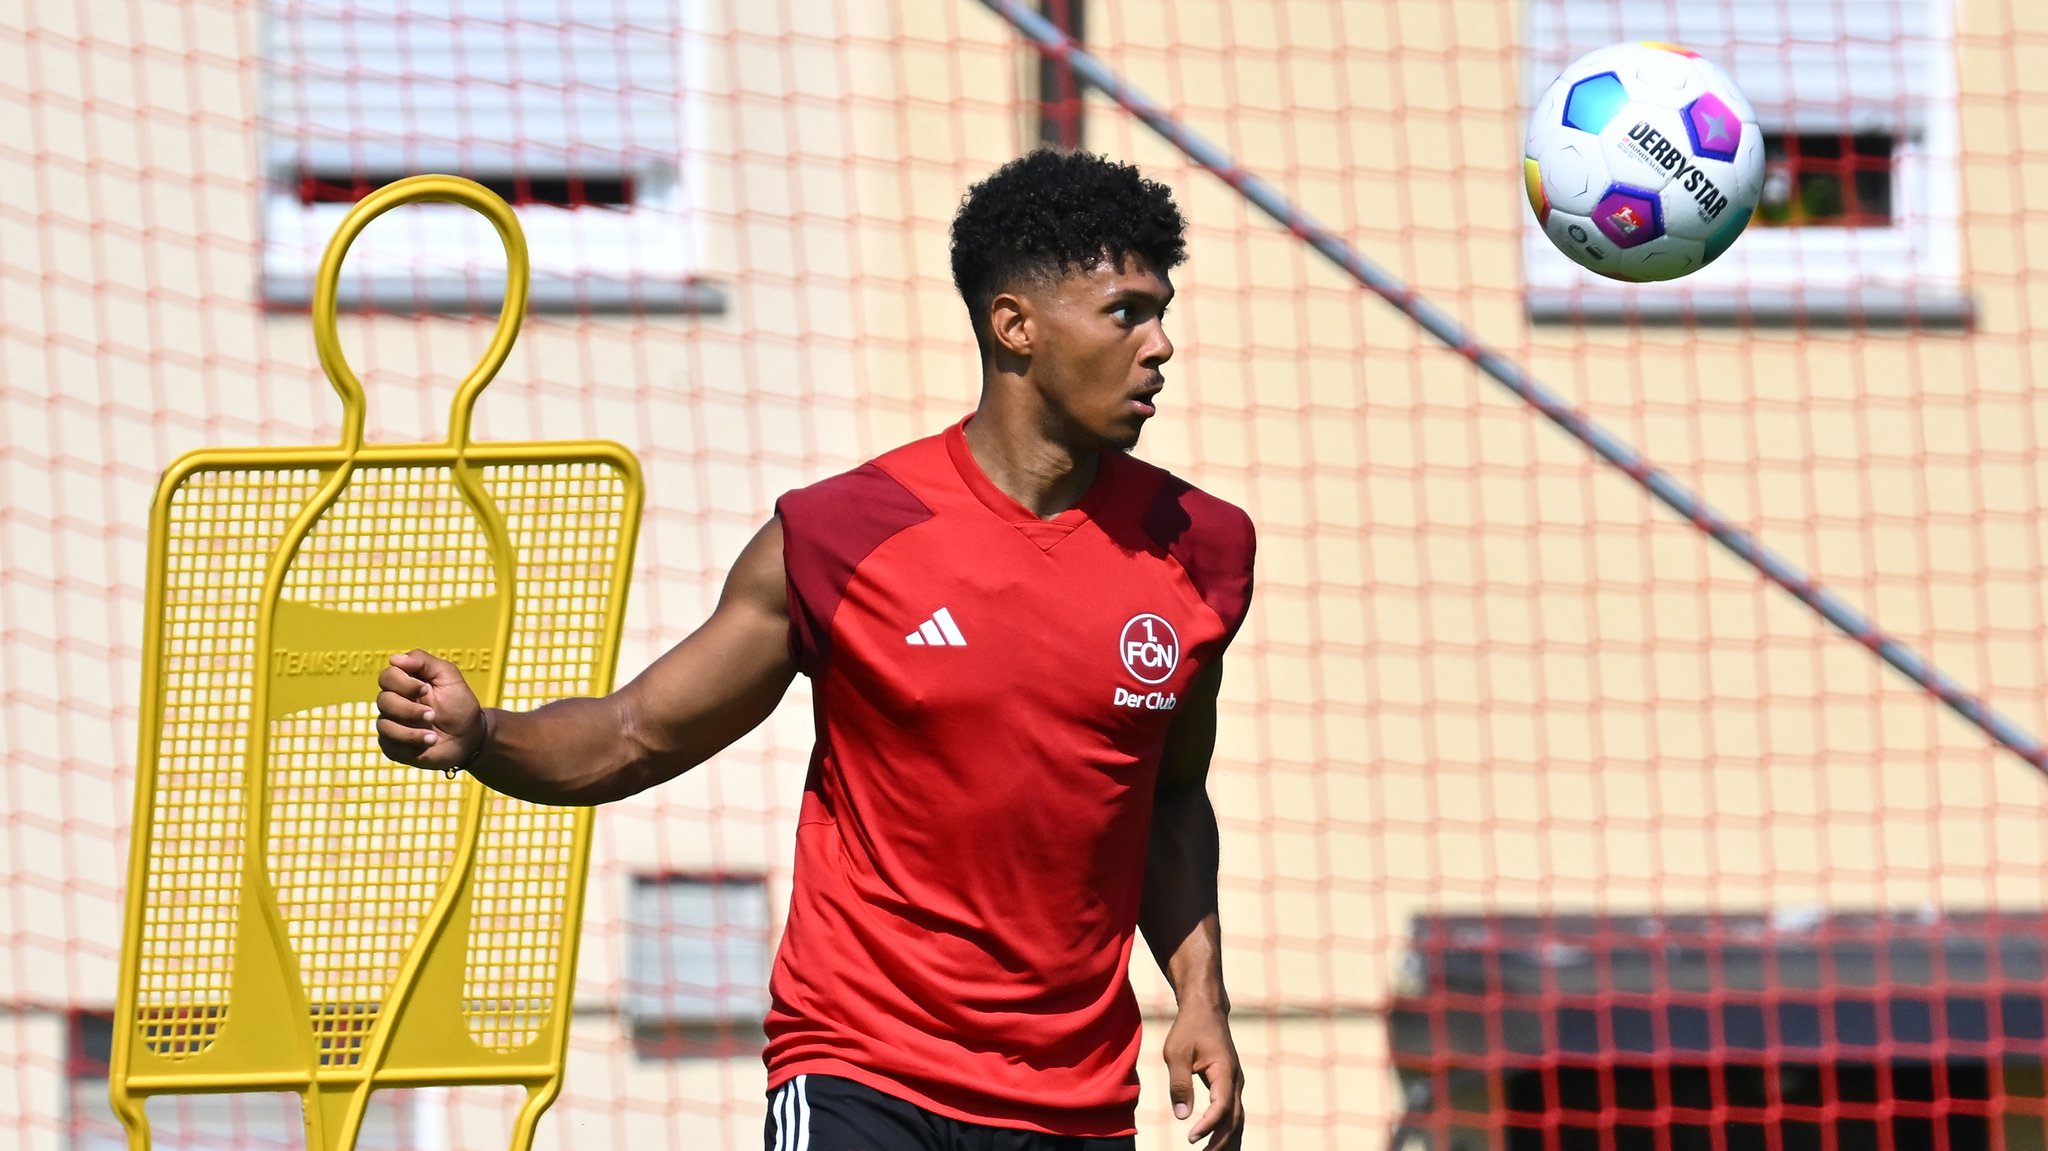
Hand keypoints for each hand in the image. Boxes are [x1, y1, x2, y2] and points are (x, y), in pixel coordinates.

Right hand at [375, 649, 485, 771]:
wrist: (469, 736)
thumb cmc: (459, 704)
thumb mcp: (448, 676)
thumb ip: (424, 662)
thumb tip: (394, 659)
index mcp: (405, 683)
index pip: (387, 677)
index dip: (403, 683)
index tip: (425, 689)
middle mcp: (394, 703)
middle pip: (383, 700)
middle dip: (409, 709)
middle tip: (432, 715)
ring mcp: (392, 724)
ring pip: (383, 725)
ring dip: (410, 731)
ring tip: (432, 736)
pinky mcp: (393, 745)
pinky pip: (388, 745)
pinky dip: (410, 745)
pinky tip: (426, 744)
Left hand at [1163, 1002, 1245, 1148]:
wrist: (1206, 1010)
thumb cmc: (1189, 1029)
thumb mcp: (1176, 1053)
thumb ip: (1179, 1084)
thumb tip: (1181, 1115)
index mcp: (1225, 1071)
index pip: (1222, 1106)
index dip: (1208, 1125)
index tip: (1191, 1138)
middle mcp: (1235, 1080)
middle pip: (1234, 1119)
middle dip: (1220, 1141)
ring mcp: (1235, 1084)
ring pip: (1237, 1119)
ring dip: (1227, 1140)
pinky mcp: (1230, 1086)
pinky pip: (1233, 1113)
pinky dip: (1228, 1130)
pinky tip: (1220, 1144)